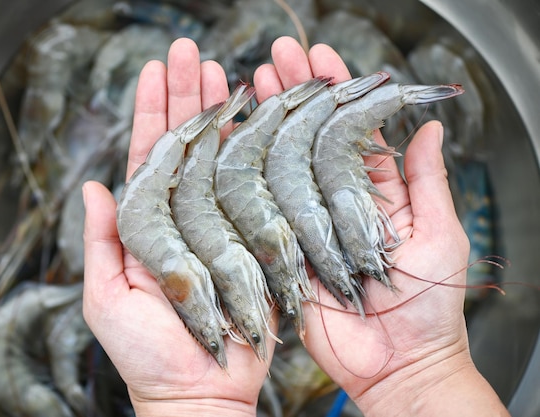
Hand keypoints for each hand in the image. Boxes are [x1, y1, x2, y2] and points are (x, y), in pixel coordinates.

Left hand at [82, 38, 275, 416]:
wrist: (198, 391)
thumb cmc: (146, 355)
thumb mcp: (105, 299)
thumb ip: (100, 243)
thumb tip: (91, 189)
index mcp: (148, 223)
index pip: (147, 155)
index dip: (150, 111)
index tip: (155, 69)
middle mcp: (185, 215)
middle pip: (186, 144)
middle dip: (188, 97)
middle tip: (192, 52)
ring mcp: (221, 223)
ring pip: (222, 158)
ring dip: (224, 116)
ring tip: (227, 73)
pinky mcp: (254, 239)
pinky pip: (257, 191)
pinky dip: (259, 156)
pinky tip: (262, 124)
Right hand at [253, 38, 506, 415]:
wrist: (395, 364)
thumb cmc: (428, 305)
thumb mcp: (440, 235)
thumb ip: (427, 181)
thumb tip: (432, 126)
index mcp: (373, 192)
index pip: (349, 130)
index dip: (336, 94)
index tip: (323, 58)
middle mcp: (333, 201)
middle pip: (308, 138)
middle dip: (294, 95)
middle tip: (279, 55)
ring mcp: (304, 223)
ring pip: (280, 164)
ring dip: (266, 123)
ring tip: (252, 84)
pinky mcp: (281, 249)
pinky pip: (259, 208)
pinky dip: (244, 174)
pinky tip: (231, 141)